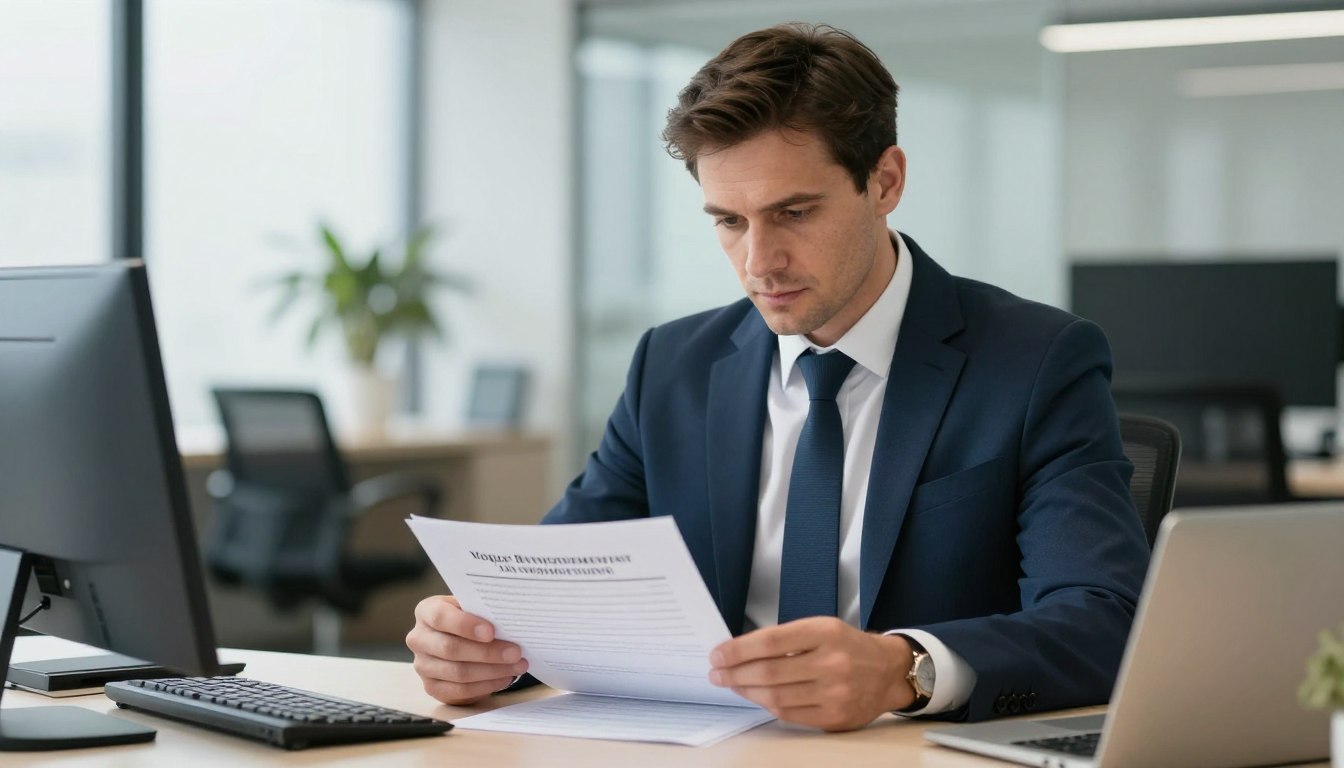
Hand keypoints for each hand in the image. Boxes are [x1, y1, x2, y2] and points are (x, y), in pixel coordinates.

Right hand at [406, 595, 528, 704]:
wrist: (460, 640)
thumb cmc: (469, 619)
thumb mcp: (472, 608)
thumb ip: (483, 611)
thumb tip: (508, 620)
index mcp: (426, 612)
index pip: (440, 617)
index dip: (465, 625)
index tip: (491, 632)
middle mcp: (419, 639)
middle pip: (451, 649)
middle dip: (487, 652)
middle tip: (515, 653)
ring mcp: (423, 666)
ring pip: (458, 673)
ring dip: (492, 671)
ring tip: (517, 666)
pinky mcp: (432, 687)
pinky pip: (460, 690)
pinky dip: (486, 685)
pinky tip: (504, 678)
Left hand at [708, 617, 914, 730]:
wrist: (888, 671)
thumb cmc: (847, 646)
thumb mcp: (821, 627)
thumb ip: (785, 638)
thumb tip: (739, 651)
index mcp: (825, 633)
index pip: (770, 641)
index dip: (738, 650)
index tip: (718, 655)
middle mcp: (832, 662)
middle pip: (769, 671)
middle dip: (735, 673)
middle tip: (717, 673)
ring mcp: (835, 693)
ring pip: (775, 696)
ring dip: (746, 691)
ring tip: (733, 684)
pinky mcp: (835, 717)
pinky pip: (789, 715)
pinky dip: (767, 705)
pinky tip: (757, 697)